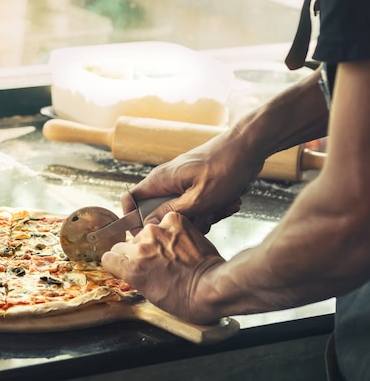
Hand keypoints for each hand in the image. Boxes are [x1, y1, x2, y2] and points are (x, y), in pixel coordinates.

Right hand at [101, 212, 224, 323]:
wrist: (212, 287)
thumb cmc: (186, 299)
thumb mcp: (150, 296)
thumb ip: (136, 276)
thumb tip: (132, 268)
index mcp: (131, 268)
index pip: (109, 257)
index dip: (119, 263)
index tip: (126, 265)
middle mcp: (140, 247)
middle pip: (124, 245)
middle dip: (136, 253)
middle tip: (154, 262)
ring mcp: (157, 231)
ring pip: (146, 232)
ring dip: (155, 240)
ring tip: (173, 253)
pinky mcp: (174, 221)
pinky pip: (165, 221)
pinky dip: (172, 229)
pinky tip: (182, 242)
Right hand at [123, 131, 263, 232]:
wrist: (249, 147)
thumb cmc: (225, 168)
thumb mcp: (199, 198)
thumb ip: (172, 212)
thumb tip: (149, 223)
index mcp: (161, 180)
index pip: (131, 199)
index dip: (133, 219)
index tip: (147, 234)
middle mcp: (168, 181)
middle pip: (160, 212)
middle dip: (181, 222)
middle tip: (202, 219)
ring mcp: (183, 184)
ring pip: (182, 212)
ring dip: (203, 216)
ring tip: (222, 207)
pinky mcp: (197, 186)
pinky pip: (198, 206)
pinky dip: (213, 209)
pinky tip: (230, 203)